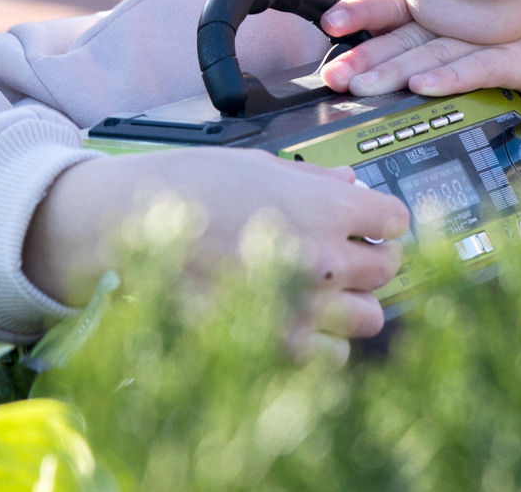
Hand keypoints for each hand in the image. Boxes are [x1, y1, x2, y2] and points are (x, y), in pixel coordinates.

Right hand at [24, 148, 409, 341]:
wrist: (125, 226)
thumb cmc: (184, 187)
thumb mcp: (254, 165)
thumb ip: (312, 180)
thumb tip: (352, 181)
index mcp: (321, 204)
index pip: (395, 219)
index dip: (380, 219)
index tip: (367, 221)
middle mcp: (322, 256)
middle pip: (387, 269)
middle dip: (369, 259)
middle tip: (341, 253)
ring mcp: (302, 305)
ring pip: (369, 318)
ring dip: (350, 303)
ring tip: (317, 290)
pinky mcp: (276, 345)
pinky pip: (333, 356)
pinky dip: (322, 342)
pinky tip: (296, 319)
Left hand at [317, 0, 520, 98]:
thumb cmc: (504, 41)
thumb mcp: (452, 41)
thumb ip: (412, 46)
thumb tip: (359, 69)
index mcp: (436, 14)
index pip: (391, 10)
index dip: (359, 14)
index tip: (328, 24)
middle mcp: (455, 21)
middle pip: (403, 37)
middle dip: (365, 55)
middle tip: (333, 74)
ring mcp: (485, 37)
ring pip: (432, 53)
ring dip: (395, 69)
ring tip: (362, 85)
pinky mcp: (515, 57)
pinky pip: (478, 68)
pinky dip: (449, 77)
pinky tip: (423, 87)